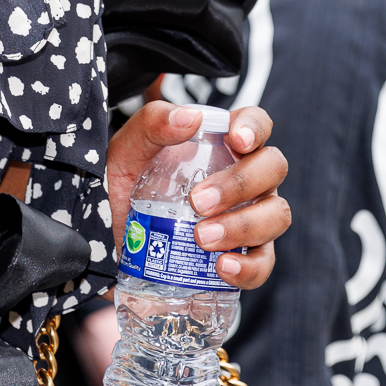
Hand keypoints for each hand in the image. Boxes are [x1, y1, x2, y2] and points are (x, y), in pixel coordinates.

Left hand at [105, 102, 290, 288]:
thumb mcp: (128, 150)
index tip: (237, 140)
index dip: (255, 127)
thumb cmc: (124, 187)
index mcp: (223, 145)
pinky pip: (262, 264)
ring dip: (244, 226)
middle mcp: (246, 179)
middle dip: (241, 184)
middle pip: (273, 168)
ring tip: (202, 237)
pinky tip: (221, 267)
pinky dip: (249, 268)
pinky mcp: (243, 259)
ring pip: (276, 216)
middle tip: (198, 202)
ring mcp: (250, 218)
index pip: (257, 123)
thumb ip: (153, 124)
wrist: (109, 241)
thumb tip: (190, 117)